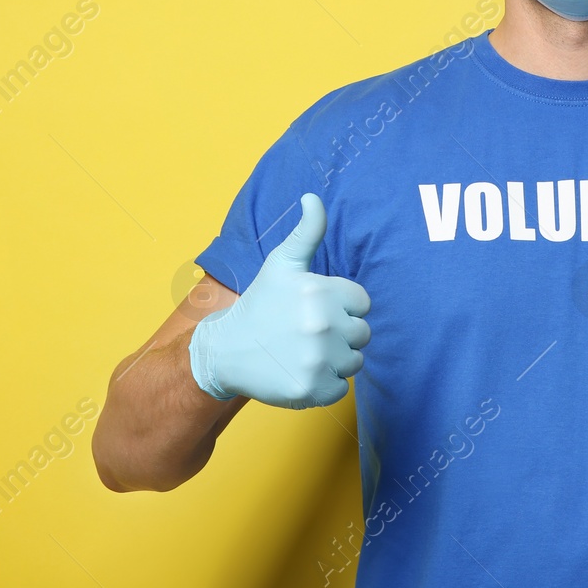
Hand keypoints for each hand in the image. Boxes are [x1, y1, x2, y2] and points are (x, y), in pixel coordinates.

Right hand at [188, 193, 371, 407]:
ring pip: (353, 362)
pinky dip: (324, 385)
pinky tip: (300, 371)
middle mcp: (322, 324)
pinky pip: (341, 390)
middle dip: (339, 334)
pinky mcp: (312, 388)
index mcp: (321, 290)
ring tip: (302, 352)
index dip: (341, 307)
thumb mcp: (282, 264)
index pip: (362, 303)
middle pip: (362, 334)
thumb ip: (307, 231)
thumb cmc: (260, 304)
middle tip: (306, 333)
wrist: (225, 350)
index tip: (314, 310)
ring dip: (334, 360)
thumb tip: (313, 197)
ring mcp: (318, 359)